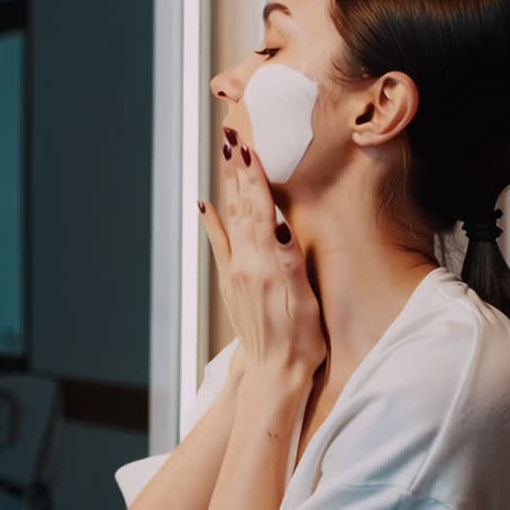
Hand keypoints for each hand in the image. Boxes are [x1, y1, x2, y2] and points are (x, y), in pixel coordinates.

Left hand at [199, 131, 325, 395]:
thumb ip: (289, 259)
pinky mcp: (232, 285)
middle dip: (239, 171)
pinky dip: (214, 222)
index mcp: (268, 263)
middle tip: (233, 136)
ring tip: (226, 157)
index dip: (255, 176)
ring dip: (229, 187)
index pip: (260, 209)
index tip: (248, 146)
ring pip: (232, 220)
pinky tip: (205, 204)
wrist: (273, 373)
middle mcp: (246, 263)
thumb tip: (279, 224)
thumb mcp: (303, 297)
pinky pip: (221, 245)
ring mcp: (236, 273)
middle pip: (243, 207)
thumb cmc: (301, 339)